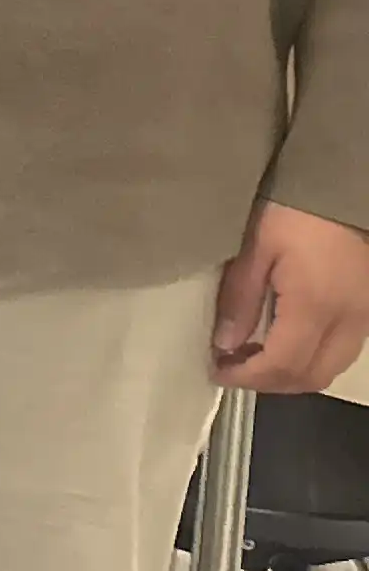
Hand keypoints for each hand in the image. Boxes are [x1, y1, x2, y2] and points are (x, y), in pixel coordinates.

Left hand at [213, 202, 368, 391]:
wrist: (342, 187)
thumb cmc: (293, 212)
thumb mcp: (255, 249)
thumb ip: (240, 300)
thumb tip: (225, 344)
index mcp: (315, 308)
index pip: (282, 365)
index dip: (247, 377)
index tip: (216, 371)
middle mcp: (347, 322)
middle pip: (311, 377)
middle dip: (269, 382)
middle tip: (233, 368)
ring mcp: (363, 318)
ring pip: (330, 368)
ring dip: (292, 374)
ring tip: (254, 357)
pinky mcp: (367, 310)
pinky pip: (342, 352)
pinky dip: (312, 359)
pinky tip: (285, 343)